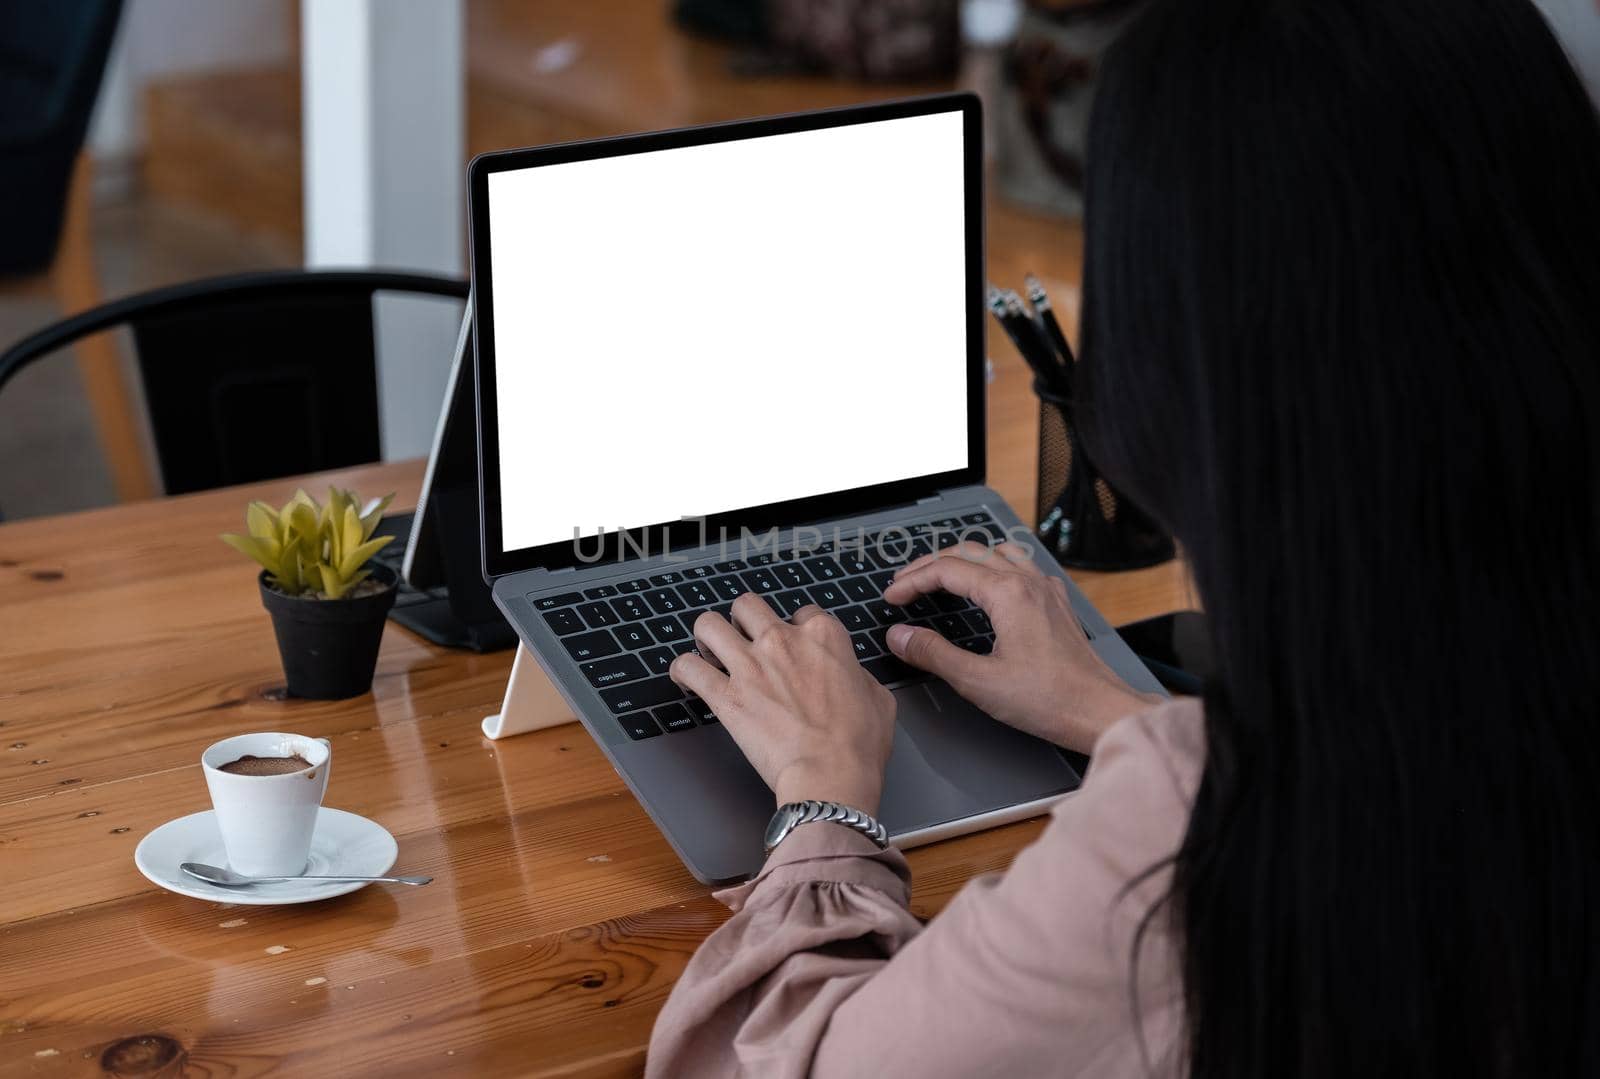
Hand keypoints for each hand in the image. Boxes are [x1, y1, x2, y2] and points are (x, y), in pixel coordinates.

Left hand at [668, 593, 896, 812]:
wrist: (831, 776)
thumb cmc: (858, 745)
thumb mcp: (879, 699)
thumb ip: (859, 675)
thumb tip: (851, 676)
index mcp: (823, 637)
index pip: (802, 612)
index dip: (795, 629)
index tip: (792, 646)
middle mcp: (782, 641)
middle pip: (747, 606)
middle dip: (743, 621)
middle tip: (744, 640)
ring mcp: (750, 666)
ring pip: (709, 624)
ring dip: (706, 636)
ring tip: (709, 652)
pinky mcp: (726, 696)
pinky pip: (687, 667)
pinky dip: (683, 671)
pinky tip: (687, 678)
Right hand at [881, 542, 1162, 753]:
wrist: (1100, 711)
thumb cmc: (1049, 699)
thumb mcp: (978, 682)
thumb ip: (934, 655)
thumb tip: (899, 636)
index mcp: (1007, 594)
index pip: (946, 570)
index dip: (912, 581)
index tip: (892, 598)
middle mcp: (1028, 582)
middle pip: (969, 553)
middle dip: (931, 565)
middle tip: (905, 584)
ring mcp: (1046, 590)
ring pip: (997, 553)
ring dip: (963, 560)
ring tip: (941, 578)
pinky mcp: (1057, 604)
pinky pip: (1022, 567)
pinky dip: (995, 568)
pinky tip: (990, 589)